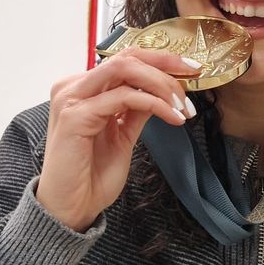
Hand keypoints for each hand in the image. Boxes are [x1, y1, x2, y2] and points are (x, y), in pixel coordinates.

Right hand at [36, 49, 201, 230]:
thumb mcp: (123, 134)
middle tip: (192, 74)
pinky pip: (123, 97)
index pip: (124, 60)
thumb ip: (136, 109)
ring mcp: (71, 99)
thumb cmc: (91, 175)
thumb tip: (162, 90)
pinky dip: (154, 103)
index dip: (159, 60)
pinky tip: (172, 117)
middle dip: (164, 63)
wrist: (71, 207)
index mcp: (82, 89)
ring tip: (183, 105)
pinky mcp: (75, 115)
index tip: (189, 68)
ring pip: (124, 69)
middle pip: (125, 57)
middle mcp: (72, 87)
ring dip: (161, 84)